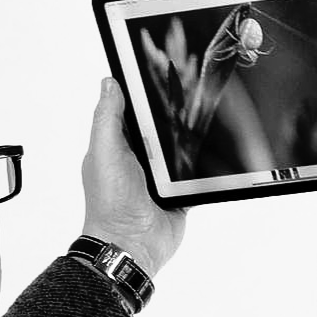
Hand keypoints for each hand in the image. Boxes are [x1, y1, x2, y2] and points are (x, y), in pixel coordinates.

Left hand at [81, 78, 188, 275]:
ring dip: (188, 141)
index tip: (157, 71)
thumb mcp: (105, 152)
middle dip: (171, 115)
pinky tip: (212, 152)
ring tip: (205, 119)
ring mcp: (160, 178)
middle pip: (158, 128)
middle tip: (191, 92)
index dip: (140, 93)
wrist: (132, 245)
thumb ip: (107, 118)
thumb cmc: (111, 201)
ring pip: (178, 149)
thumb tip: (109, 82)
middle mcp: (138, 159)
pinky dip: (201, 167)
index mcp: (116, 146)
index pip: (129, 111)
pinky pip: (194, 174)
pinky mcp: (179, 194)